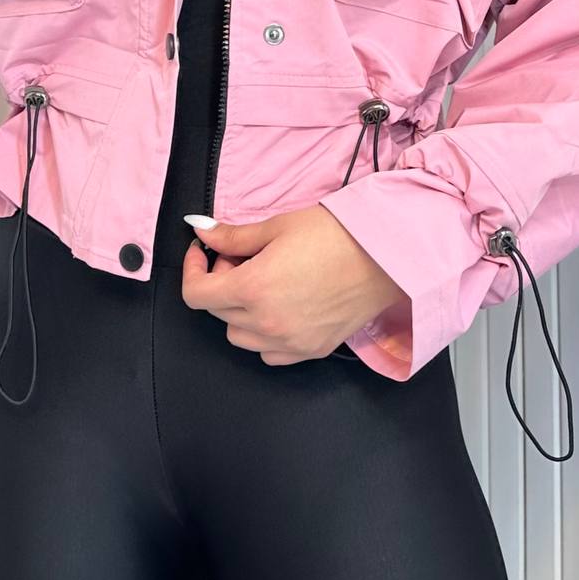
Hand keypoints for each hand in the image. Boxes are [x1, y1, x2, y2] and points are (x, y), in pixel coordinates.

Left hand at [180, 205, 407, 364]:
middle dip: (220, 282)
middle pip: (217, 312)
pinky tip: (279, 308)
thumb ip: (234, 237)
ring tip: (261, 283)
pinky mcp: (311, 350)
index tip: (203, 253)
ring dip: (238, 311)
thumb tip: (203, 234)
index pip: (196, 294)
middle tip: (242, 257)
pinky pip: (269, 352)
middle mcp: (266, 322)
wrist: (385, 256)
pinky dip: (263, 334)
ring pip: (239, 336)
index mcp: (253, 288)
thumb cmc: (336, 235)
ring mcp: (289, 341)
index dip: (193, 269)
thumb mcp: (277, 227)